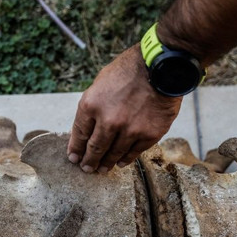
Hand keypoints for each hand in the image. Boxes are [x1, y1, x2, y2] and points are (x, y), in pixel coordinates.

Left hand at [68, 44, 181, 172]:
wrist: (162, 66)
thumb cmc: (129, 70)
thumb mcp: (101, 82)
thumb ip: (94, 105)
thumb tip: (88, 128)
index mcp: (91, 105)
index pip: (80, 134)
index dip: (76, 149)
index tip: (74, 158)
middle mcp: (108, 120)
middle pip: (95, 148)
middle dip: (89, 161)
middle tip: (86, 168)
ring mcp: (129, 129)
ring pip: (114, 153)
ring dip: (106, 163)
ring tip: (102, 169)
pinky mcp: (148, 134)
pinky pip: (134, 152)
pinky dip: (125, 159)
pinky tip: (120, 162)